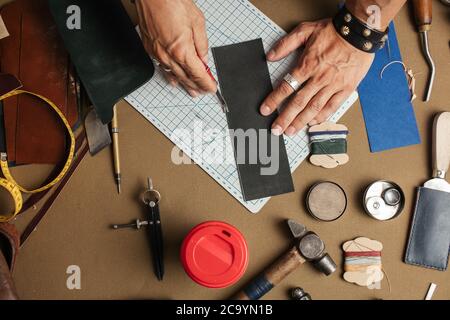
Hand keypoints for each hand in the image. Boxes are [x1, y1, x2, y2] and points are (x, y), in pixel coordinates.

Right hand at [136, 0, 216, 96]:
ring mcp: (157, 53)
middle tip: (204, 91)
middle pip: (186, 77)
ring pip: (174, 75)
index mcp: (182, 50)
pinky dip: (170, 76)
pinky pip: (162, 68)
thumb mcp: (197, 21)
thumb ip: (202, 44)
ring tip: (193, 91)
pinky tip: (174, 81)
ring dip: (185, 84)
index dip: (206, 83)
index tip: (212, 88)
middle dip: (197, 86)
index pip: (198, 74)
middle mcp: (168, 55)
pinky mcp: (150, 49)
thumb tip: (204, 58)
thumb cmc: (172, 2)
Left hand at [260, 19, 373, 135]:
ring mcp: (333, 85)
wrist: (359, 32)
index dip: (274, 100)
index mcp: (307, 65)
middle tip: (276, 130)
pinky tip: (313, 123)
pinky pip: (332, 106)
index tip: (265, 110)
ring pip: (314, 107)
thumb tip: (270, 56)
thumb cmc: (333, 31)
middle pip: (298, 102)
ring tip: (291, 131)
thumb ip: (286, 44)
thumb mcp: (305, 30)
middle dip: (285, 118)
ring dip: (301, 121)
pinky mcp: (346, 88)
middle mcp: (319, 78)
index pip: (286, 87)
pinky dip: (322, 116)